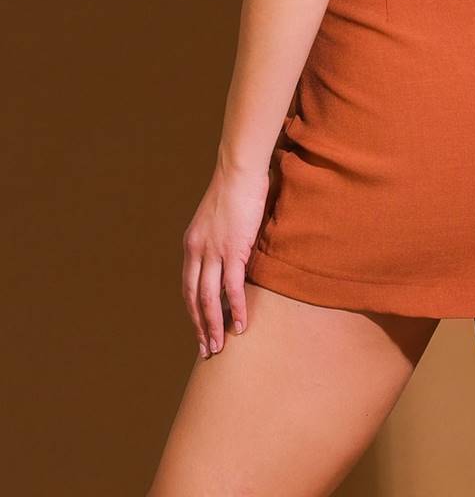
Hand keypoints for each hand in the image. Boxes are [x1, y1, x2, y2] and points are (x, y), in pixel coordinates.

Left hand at [181, 162, 270, 358]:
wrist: (238, 171)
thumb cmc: (233, 190)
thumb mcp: (217, 219)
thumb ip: (217, 239)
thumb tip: (228, 254)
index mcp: (191, 245)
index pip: (187, 287)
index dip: (192, 312)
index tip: (199, 330)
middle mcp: (197, 252)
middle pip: (193, 299)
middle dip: (199, 326)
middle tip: (207, 349)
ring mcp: (213, 252)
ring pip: (209, 298)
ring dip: (214, 325)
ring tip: (220, 346)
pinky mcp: (233, 250)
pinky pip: (232, 287)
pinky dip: (236, 308)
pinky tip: (241, 324)